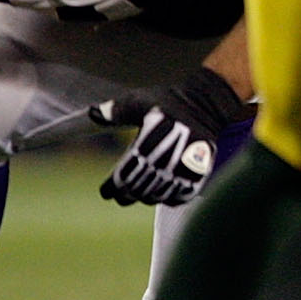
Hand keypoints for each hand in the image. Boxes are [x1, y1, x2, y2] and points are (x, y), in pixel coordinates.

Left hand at [93, 66, 247, 206]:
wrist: (208, 103)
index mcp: (149, 141)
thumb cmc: (169, 102)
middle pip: (138, 190)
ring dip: (146, 197)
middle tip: (121, 194)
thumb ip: (115, 111)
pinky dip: (169, 198)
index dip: (111, 189)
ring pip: (158, 196)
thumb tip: (92, 114)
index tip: (105, 192)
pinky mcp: (200, 172)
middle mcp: (167, 156)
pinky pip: (180, 197)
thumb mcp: (140, 101)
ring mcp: (185, 166)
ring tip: (141, 191)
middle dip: (126, 195)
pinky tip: (162, 191)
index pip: (124, 177)